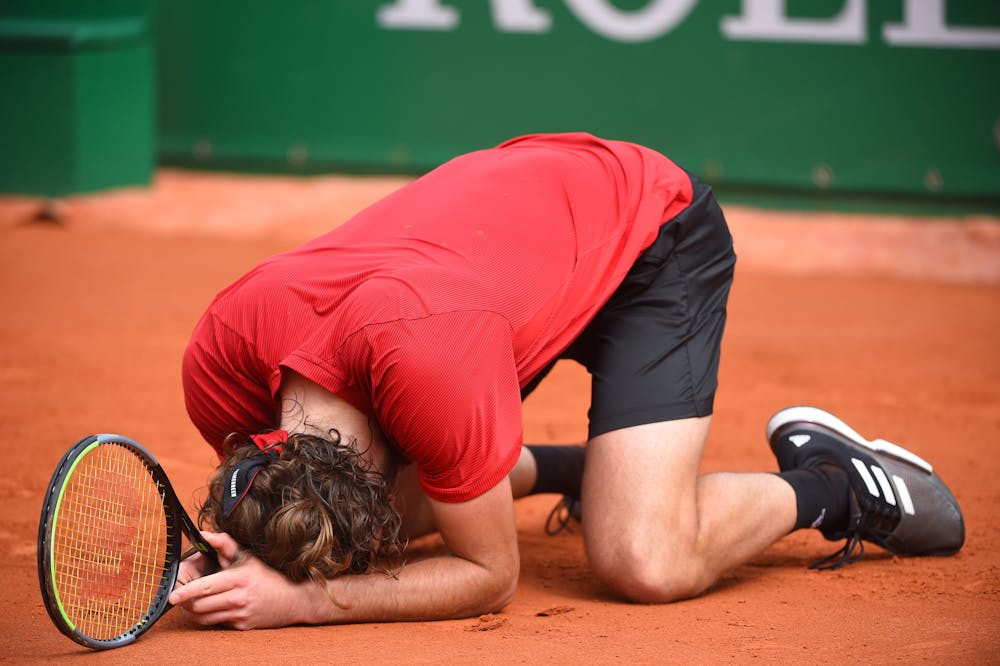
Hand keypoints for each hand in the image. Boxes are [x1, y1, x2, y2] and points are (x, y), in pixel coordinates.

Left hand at [168, 531, 327, 629]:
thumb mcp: (248, 557)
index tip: (172, 596)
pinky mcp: (242, 626)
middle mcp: (239, 598)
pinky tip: (208, 610)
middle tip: (179, 599)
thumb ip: (225, 545)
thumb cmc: (268, 576)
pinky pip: (217, 624)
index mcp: (239, 578)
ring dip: (193, 613)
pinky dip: (208, 618)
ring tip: (188, 605)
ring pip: (205, 617)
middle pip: (201, 605)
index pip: (205, 587)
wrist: (294, 598)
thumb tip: (205, 535)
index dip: (186, 592)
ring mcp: (241, 614)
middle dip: (186, 603)